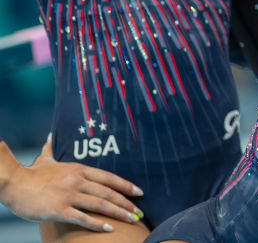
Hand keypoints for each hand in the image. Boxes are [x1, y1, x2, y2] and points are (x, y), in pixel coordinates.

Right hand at [0, 136, 143, 231]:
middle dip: (126, 203)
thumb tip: (50, 134)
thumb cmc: (30, 174)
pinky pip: (83, 218)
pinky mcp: (60, 209)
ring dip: (118, 213)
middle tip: (139, 212)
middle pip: (108, 192)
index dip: (125, 185)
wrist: (13, 183)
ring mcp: (69, 195)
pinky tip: (109, 228)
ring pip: (100, 204)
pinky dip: (98, 223)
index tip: (139, 192)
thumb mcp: (44, 159)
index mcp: (79, 169)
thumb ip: (51, 148)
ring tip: (131, 220)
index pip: (109, 177)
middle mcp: (78, 181)